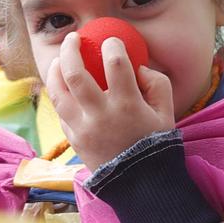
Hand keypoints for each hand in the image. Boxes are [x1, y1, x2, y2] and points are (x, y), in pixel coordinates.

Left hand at [46, 31, 173, 170]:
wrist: (139, 184)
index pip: (115, 64)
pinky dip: (58, 94)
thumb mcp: (167, 113)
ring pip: (58, 92)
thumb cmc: (155, 144)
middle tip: (74, 38)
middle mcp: (100, 115)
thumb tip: (138, 67)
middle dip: (71, 49)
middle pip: (76, 73)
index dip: (112, 46)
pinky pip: (59, 111)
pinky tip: (61, 85)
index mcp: (127, 105)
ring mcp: (83, 128)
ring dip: (56, 70)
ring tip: (60, 59)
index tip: (110, 41)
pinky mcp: (73, 139)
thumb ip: (158, 84)